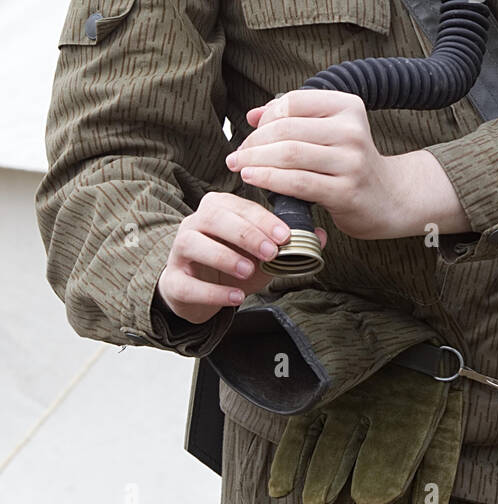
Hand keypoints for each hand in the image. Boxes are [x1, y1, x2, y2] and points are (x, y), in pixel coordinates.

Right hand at [157, 190, 327, 324]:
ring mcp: (179, 250)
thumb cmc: (232, 263)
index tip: (285, 235)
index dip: (263, 219)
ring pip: (194, 243)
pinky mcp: (172, 281)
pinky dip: (212, 291)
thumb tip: (319, 236)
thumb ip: (288, 245)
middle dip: (246, 233)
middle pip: (215, 217)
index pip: (240, 205)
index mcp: (218, 208)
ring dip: (224, 256)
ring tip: (249, 270)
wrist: (197, 291)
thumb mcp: (262, 254)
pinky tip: (234, 297)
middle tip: (271, 251)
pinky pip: (186, 283)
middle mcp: (195, 223)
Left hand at [228, 91, 468, 240]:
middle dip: (254, 142)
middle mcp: (352, 130)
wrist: (387, 197)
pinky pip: (297, 183)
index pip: (294, 102)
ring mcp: (351, 161)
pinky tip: (252, 179)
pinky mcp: (345, 191)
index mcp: (348, 106)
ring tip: (238, 166)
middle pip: (287, 129)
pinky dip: (268, 180)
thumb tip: (252, 115)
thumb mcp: (329, 131)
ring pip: (289, 155)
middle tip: (237, 154)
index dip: (266, 116)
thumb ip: (293, 120)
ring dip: (255, 161)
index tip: (252, 132)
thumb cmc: (349, 161)